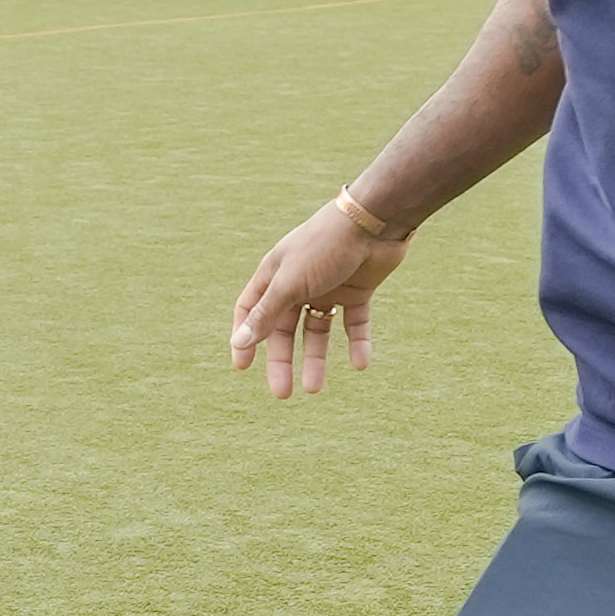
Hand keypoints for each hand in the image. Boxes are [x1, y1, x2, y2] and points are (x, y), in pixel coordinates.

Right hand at [226, 194, 406, 399]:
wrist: (373, 222)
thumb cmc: (324, 246)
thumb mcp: (290, 283)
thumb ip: (267, 314)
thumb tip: (240, 342)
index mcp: (275, 275)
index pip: (251, 310)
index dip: (245, 337)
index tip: (242, 367)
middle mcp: (299, 283)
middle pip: (284, 328)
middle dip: (282, 360)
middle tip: (282, 394)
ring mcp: (328, 288)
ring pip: (317, 330)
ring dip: (315, 359)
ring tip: (315, 389)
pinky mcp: (357, 291)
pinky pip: (354, 323)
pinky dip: (357, 343)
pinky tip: (360, 364)